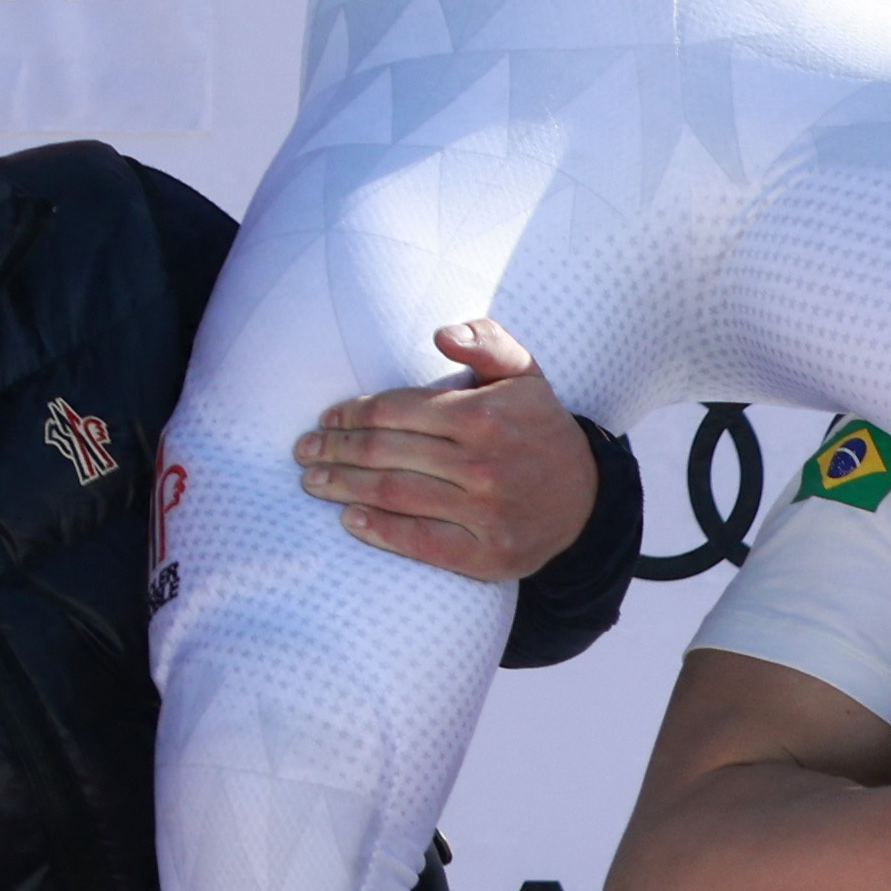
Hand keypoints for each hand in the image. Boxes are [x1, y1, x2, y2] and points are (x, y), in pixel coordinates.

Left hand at [297, 322, 597, 582]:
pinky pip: (421, 543)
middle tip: (304, 452)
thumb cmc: (539, 428)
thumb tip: (441, 334)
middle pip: (386, 453)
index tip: (326, 419)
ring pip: (395, 495)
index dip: (353, 414)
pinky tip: (349, 520)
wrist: (586, 498)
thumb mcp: (524, 373)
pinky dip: (380, 532)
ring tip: (312, 482)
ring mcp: (484, 513)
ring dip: (343, 488)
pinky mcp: (487, 556)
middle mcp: (482, 464)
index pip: (396, 410)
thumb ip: (485, 342)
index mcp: (482, 415)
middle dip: (336, 450)